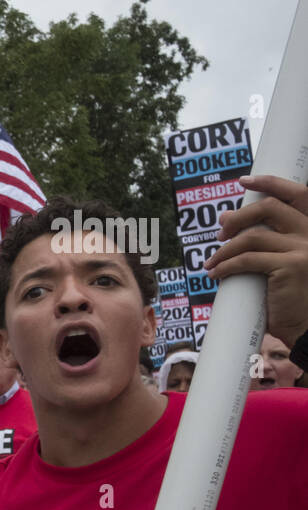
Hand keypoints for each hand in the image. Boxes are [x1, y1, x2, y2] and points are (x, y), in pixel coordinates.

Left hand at [208, 174, 307, 345]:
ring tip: (212, 264)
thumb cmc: (291, 297)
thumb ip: (267, 243)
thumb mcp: (283, 263)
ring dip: (224, 250)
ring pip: (252, 238)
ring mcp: (304, 249)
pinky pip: (247, 260)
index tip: (245, 182)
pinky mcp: (290, 266)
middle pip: (269, 210)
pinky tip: (216, 275)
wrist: (307, 328)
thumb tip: (228, 220)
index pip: (298, 195)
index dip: (271, 183)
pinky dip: (225, 266)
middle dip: (238, 218)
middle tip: (220, 234)